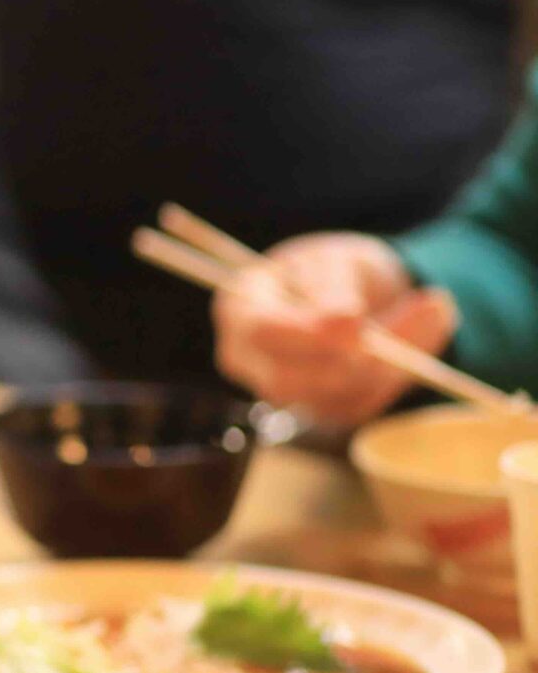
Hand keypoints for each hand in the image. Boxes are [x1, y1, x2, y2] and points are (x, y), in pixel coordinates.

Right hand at [214, 232, 456, 426]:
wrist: (354, 294)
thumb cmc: (333, 269)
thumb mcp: (334, 261)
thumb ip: (333, 288)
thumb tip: (343, 320)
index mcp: (240, 308)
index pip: (261, 332)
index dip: (307, 333)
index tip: (357, 321)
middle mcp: (248, 358)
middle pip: (292, 380)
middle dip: (355, 357)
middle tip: (419, 312)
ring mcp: (283, 391)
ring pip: (334, 397)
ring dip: (391, 362)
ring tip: (432, 312)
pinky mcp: (322, 410)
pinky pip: (363, 405)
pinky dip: (398, 375)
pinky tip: (421, 336)